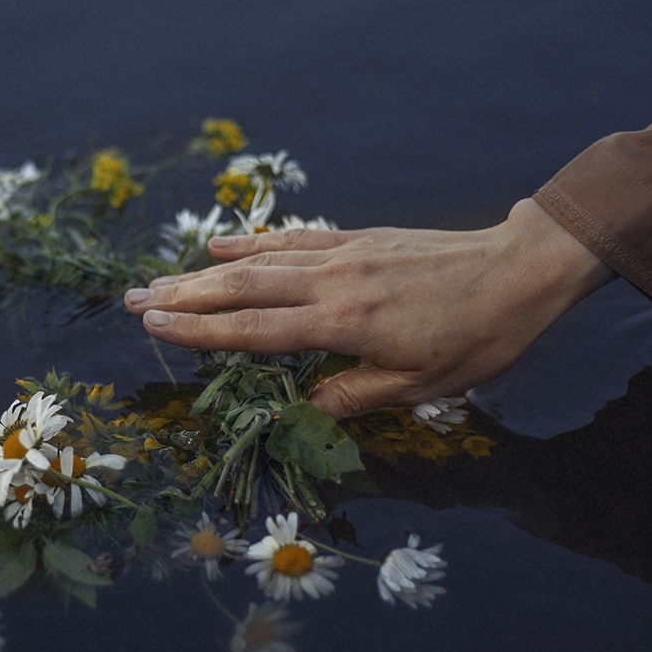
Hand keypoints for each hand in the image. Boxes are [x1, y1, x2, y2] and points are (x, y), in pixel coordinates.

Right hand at [123, 199, 613, 418]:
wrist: (520, 270)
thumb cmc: (479, 337)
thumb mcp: (422, 387)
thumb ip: (355, 396)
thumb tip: (302, 412)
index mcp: (345, 324)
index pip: (255, 330)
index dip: (200, 332)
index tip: (154, 329)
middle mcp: (333, 283)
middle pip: (241, 289)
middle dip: (181, 298)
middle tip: (130, 303)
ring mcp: (342, 254)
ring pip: (258, 262)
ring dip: (202, 273)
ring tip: (157, 280)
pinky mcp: (356, 239)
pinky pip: (292, 239)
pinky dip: (252, 242)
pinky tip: (220, 245)